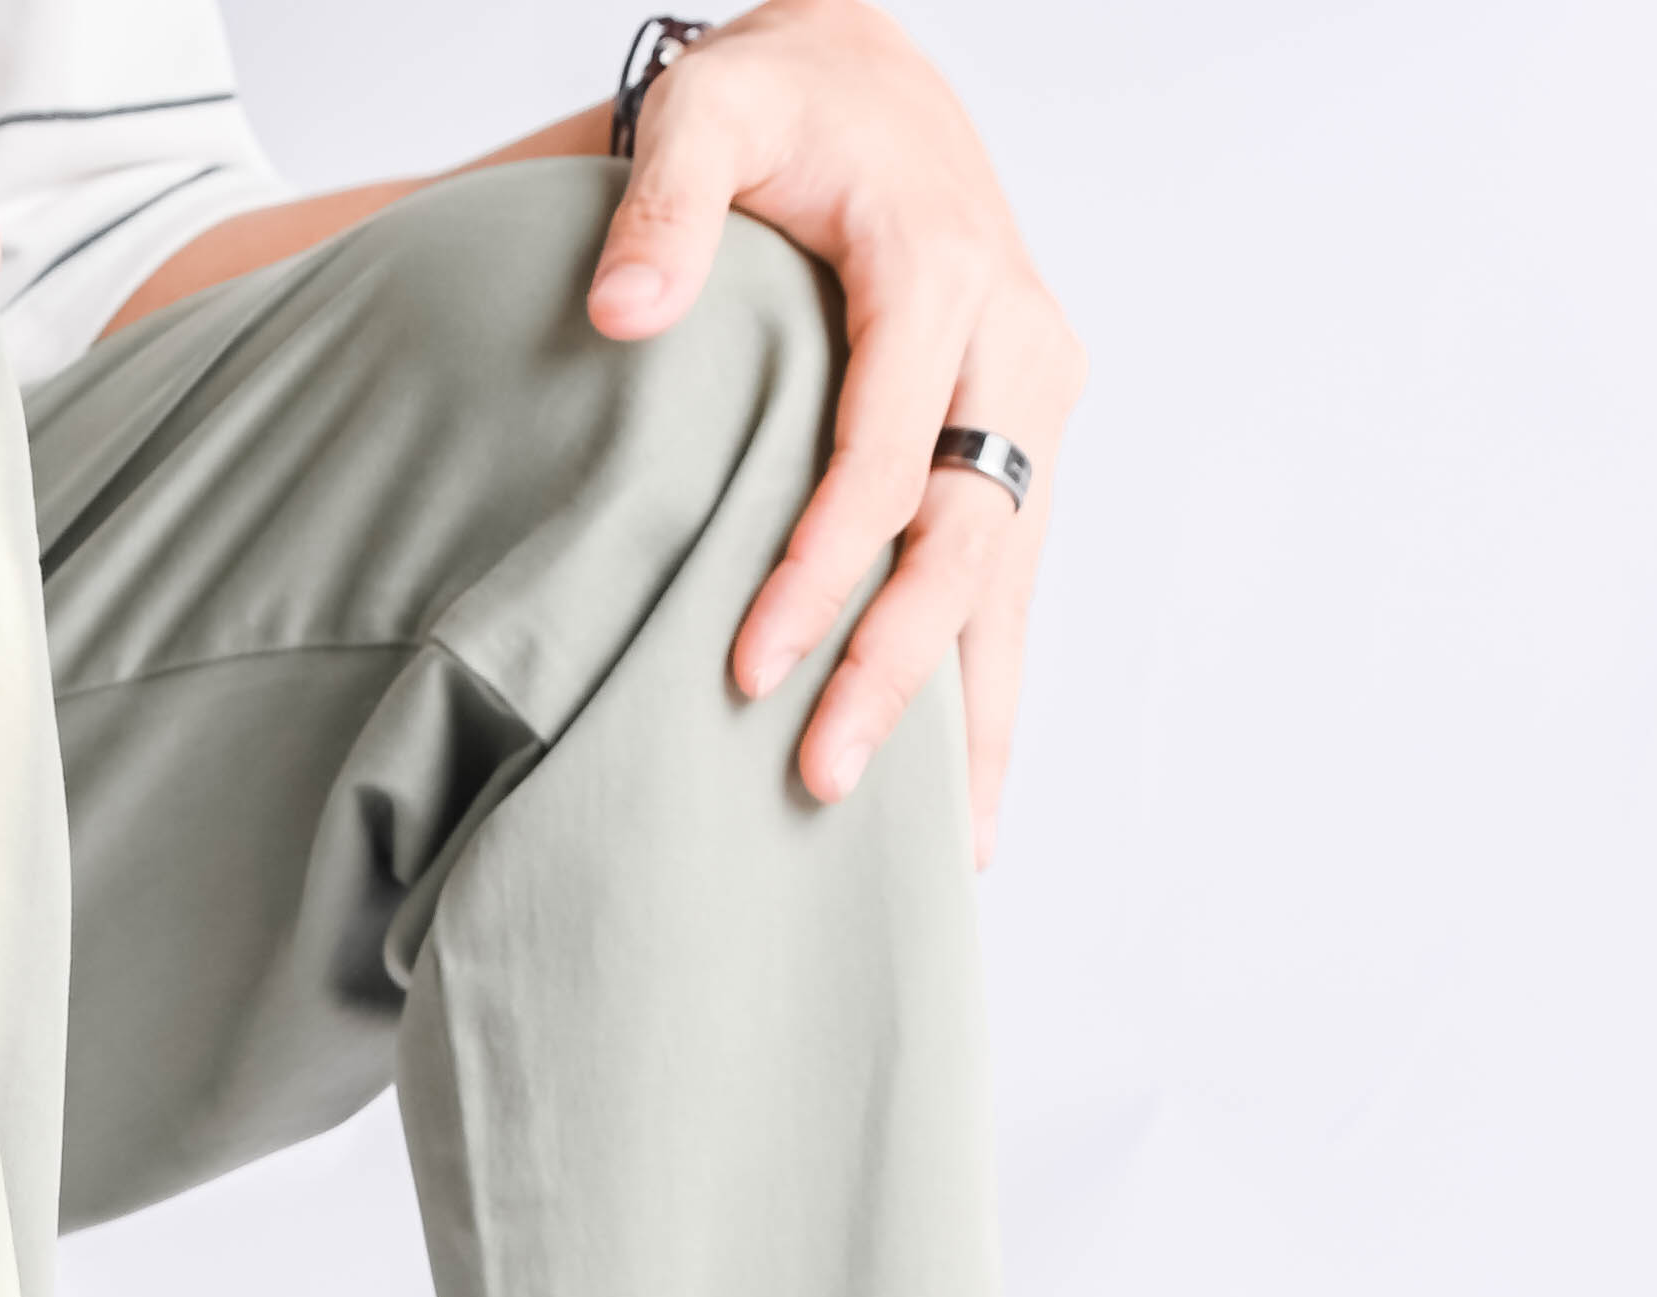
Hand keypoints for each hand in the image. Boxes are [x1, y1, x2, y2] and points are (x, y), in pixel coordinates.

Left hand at [589, 0, 1084, 863]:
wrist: (875, 84)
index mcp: (945, 272)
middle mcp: (1016, 345)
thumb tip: (621, 315)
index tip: (751, 662)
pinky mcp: (1031, 447)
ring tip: (942, 853)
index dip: (822, 567)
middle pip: (964, 536)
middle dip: (896, 667)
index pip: (885, 451)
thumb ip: (664, 204)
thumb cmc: (787, 106)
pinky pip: (1017, 586)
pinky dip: (993, 695)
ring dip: (972, 719)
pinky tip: (970, 806)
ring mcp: (1036, 404)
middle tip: (826, 776)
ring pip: (1012, 582)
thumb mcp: (710, 111)